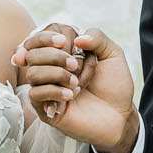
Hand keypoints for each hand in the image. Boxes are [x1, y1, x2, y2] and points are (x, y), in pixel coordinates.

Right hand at [11, 23, 136, 152]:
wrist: (120, 115)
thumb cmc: (115, 85)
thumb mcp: (112, 54)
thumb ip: (97, 37)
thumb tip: (77, 38)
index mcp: (62, 53)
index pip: (39, 37)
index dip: (47, 37)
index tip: (64, 43)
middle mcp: (50, 69)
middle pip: (32, 53)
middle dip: (54, 56)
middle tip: (75, 65)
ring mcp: (46, 89)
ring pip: (32, 73)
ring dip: (57, 74)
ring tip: (77, 84)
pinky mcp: (45, 109)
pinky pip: (35, 94)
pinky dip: (54, 91)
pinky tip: (71, 95)